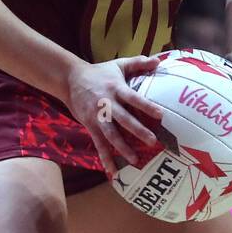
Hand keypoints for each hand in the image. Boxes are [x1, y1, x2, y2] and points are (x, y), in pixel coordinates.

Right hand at [64, 55, 165, 177]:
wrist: (70, 79)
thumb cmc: (100, 72)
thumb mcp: (119, 64)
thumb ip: (139, 63)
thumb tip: (158, 61)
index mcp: (117, 88)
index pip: (134, 98)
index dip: (147, 106)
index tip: (161, 115)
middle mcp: (107, 104)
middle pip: (124, 119)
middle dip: (138, 131)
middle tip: (153, 142)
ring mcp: (98, 116)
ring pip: (111, 135)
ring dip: (123, 148)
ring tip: (135, 160)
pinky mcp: (90, 125)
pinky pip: (99, 143)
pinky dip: (105, 157)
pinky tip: (112, 170)